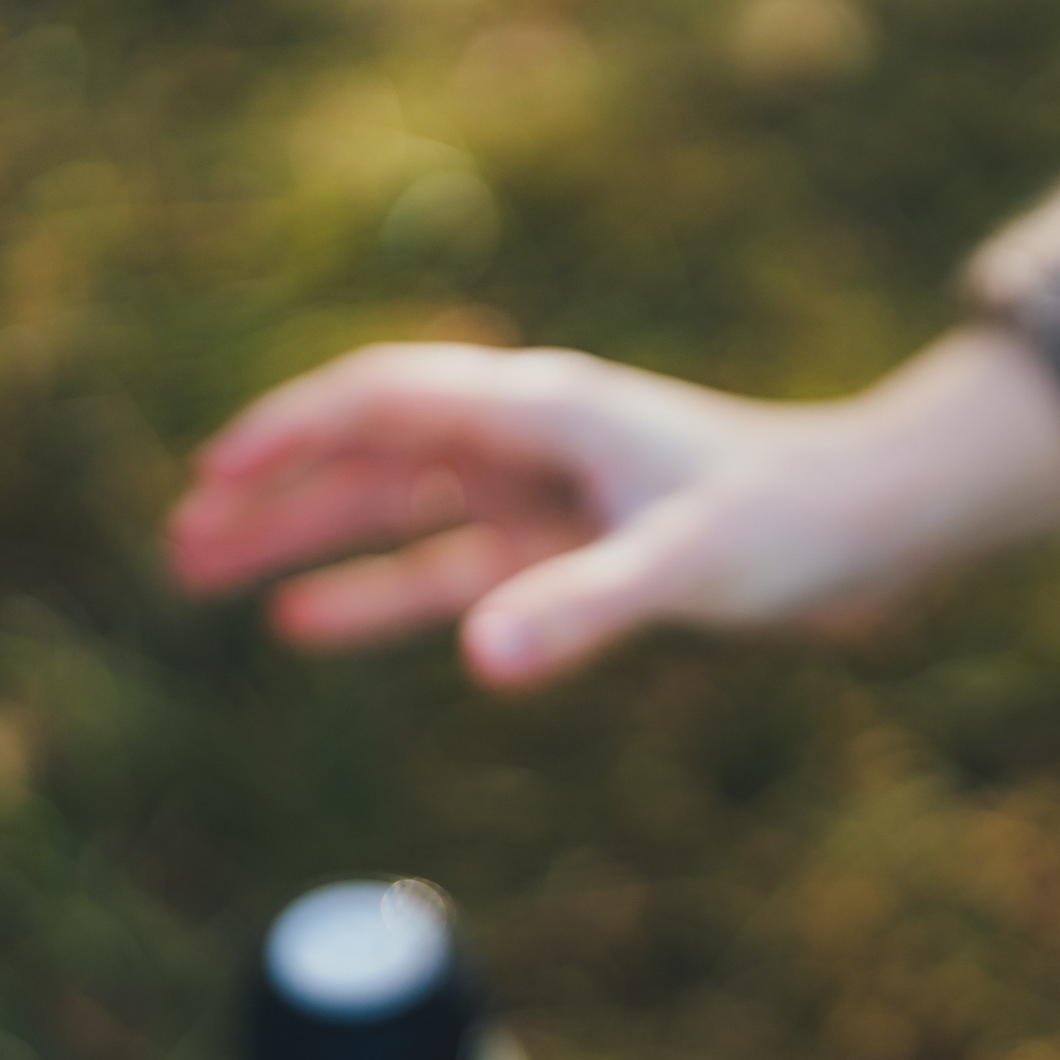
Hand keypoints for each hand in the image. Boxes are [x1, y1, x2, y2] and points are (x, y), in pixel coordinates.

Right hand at [169, 326, 1059, 685]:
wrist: (883, 526)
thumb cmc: (798, 519)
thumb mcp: (689, 563)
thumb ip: (587, 606)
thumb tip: (483, 660)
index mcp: (544, 410)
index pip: (385, 399)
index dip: (292, 432)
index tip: (211, 477)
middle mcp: (534, 442)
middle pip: (374, 457)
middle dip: (277, 496)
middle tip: (176, 549)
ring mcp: (551, 497)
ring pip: (403, 516)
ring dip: (314, 544)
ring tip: (210, 579)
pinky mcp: (578, 551)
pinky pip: (459, 568)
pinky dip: (390, 591)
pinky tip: (318, 622)